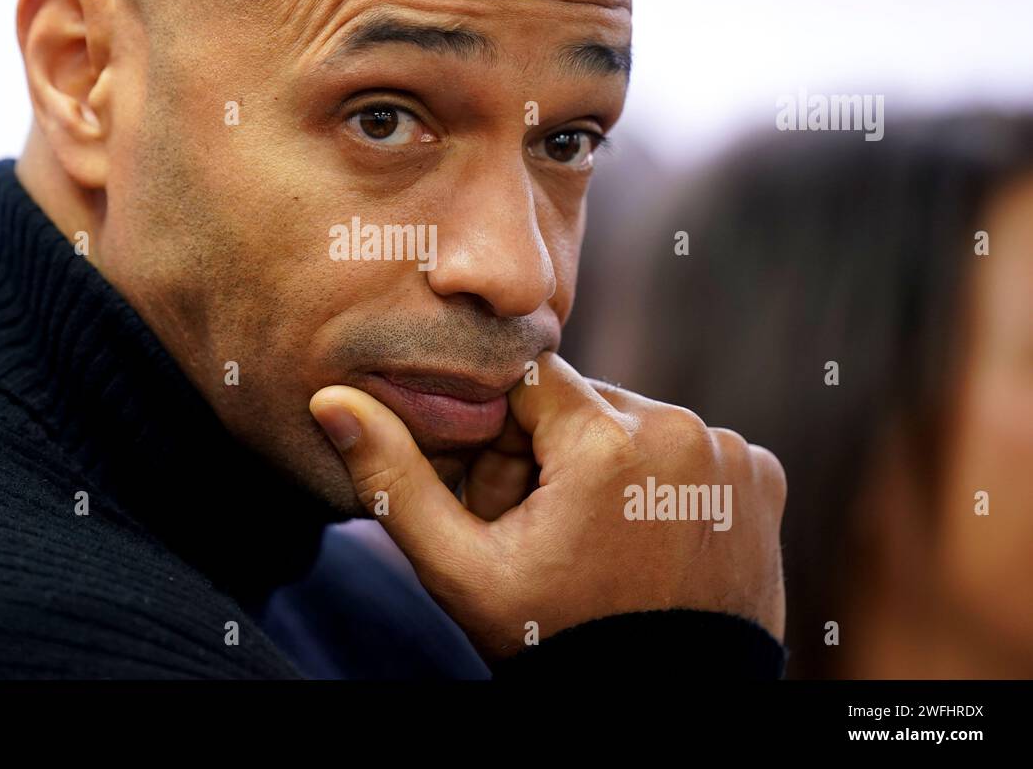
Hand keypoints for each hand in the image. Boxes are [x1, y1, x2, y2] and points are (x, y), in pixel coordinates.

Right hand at [309, 350, 785, 660]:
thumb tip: (331, 398)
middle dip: (555, 450)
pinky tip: (649, 538)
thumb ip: (393, 478)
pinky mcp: (762, 475)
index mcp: (605, 441)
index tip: (513, 497)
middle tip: (551, 532)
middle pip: (582, 401)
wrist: (658, 712)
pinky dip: (666, 479)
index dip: (506, 436)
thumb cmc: (550, 644)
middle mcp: (679, 429)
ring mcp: (730, 453)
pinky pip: (692, 448)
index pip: (527, 381)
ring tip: (601, 542)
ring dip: (610, 463)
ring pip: (635, 422)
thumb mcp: (459, 570)